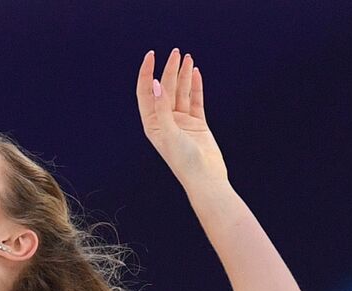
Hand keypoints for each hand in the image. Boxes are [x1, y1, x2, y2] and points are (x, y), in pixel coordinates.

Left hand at [136, 49, 227, 183]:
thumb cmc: (183, 160)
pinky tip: (195, 72)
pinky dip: (195, 86)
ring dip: (183, 74)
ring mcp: (181, 121)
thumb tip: (154, 85)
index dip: (147, 73)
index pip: (146, 93)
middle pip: (165, 89)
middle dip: (169, 69)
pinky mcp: (197, 123)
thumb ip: (162, 108)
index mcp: (152, 124)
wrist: (205, 177)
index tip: (151, 55)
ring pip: (181, 92)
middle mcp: (165, 121)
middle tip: (176, 52)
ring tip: (187, 57)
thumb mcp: (169, 132)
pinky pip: (195, 99)